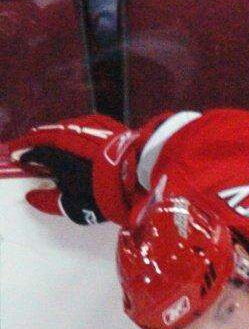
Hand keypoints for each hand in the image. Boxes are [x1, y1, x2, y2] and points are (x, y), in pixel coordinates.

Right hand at [9, 117, 133, 223]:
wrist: (146, 181)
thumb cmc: (109, 197)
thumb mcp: (78, 207)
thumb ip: (53, 203)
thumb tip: (32, 197)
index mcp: (65, 159)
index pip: (40, 153)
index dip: (30, 155)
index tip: (22, 157)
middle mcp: (78, 140)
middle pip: (54, 136)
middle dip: (39, 138)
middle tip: (30, 140)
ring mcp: (99, 132)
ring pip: (73, 126)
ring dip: (59, 129)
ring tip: (51, 132)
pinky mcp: (119, 130)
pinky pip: (95, 121)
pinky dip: (82, 122)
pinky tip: (81, 123)